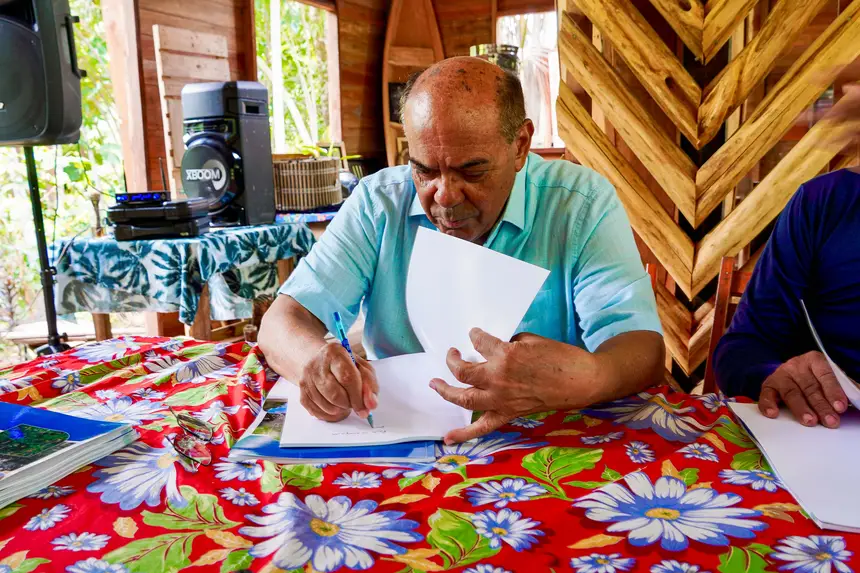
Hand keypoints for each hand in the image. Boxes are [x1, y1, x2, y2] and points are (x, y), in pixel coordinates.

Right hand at [298, 343, 377, 421]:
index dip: (358, 397)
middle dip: (349, 404)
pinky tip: (335, 407)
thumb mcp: (363, 369)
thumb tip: (371, 405)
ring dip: (340, 410)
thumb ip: (370, 386)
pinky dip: (330, 415)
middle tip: (353, 402)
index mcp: (335, 352)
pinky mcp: (302, 392)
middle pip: (336, 395)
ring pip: (327, 406)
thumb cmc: (346, 366)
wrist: (321, 362)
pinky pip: (317, 412)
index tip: (364, 408)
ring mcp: (306, 379)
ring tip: (344, 402)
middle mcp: (317, 364)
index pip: (347, 378)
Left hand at [429, 328, 601, 443]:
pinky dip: (464, 434)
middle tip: (453, 354)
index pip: (479, 342)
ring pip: (464, 397)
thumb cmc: (560, 357)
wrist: (581, 381)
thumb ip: (509, 344)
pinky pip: (482, 427)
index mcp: (505, 355)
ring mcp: (501, 399)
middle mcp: (498, 378)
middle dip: (453, 361)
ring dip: (446, 390)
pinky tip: (447, 438)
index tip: (474, 334)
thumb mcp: (531, 340)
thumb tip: (495, 349)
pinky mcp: (509, 413)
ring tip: (436, 383)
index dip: (475, 336)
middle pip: (463, 371)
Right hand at [759, 351, 847, 427]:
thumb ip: (844, 387)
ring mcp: (780, 375)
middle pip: (809, 387)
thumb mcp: (831, 379)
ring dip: (801, 409)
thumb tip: (857, 397)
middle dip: (821, 405)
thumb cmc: (816, 380)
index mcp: (814, 360)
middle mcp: (796, 365)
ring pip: (791, 393)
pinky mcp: (768, 386)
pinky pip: (766, 395)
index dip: (833, 391)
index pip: (825, 374)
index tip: (841, 407)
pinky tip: (773, 413)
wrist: (792, 375)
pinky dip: (768, 404)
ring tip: (810, 421)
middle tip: (830, 421)